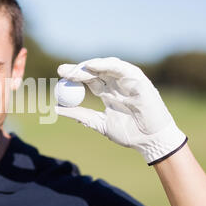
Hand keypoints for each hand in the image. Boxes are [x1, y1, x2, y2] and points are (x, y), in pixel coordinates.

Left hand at [55, 57, 186, 164]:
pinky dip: (107, 65)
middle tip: (61, 70)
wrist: (149, 141)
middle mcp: (116, 84)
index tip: (58, 77)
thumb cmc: (128, 133)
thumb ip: (79, 114)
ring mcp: (127, 81)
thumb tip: (56, 109)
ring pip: (106, 66)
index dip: (74, 77)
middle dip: (78, 69)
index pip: (88, 80)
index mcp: (108, 93)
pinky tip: (92, 66)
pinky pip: (121, 68)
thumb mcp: (98, 123)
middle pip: (94, 71)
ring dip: (89, 66)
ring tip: (74, 71)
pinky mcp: (138, 79)